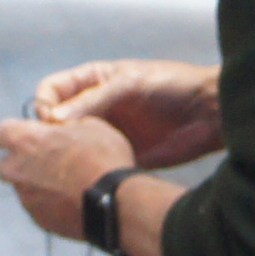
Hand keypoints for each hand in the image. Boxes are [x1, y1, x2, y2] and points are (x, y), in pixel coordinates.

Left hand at [0, 112, 138, 240]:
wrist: (115, 203)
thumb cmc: (102, 159)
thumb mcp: (91, 125)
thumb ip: (67, 125)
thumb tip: (64, 128)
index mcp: (24, 141)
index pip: (3, 130)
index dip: (20, 131)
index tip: (37, 134)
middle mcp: (16, 170)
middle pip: (6, 164)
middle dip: (22, 162)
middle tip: (50, 160)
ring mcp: (26, 198)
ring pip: (23, 187)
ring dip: (37, 183)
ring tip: (69, 183)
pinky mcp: (39, 220)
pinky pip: (39, 207)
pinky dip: (50, 203)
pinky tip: (73, 199)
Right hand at [23, 57, 223, 164]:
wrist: (210, 113)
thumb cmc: (171, 86)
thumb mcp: (129, 84)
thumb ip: (92, 99)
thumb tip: (52, 119)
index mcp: (92, 81)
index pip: (51, 90)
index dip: (44, 105)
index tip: (52, 123)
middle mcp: (94, 106)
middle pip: (55, 120)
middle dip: (50, 134)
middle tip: (56, 150)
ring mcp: (106, 131)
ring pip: (71, 144)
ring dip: (66, 154)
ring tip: (71, 164)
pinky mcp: (120, 155)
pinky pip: (94, 162)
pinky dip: (86, 169)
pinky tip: (89, 174)